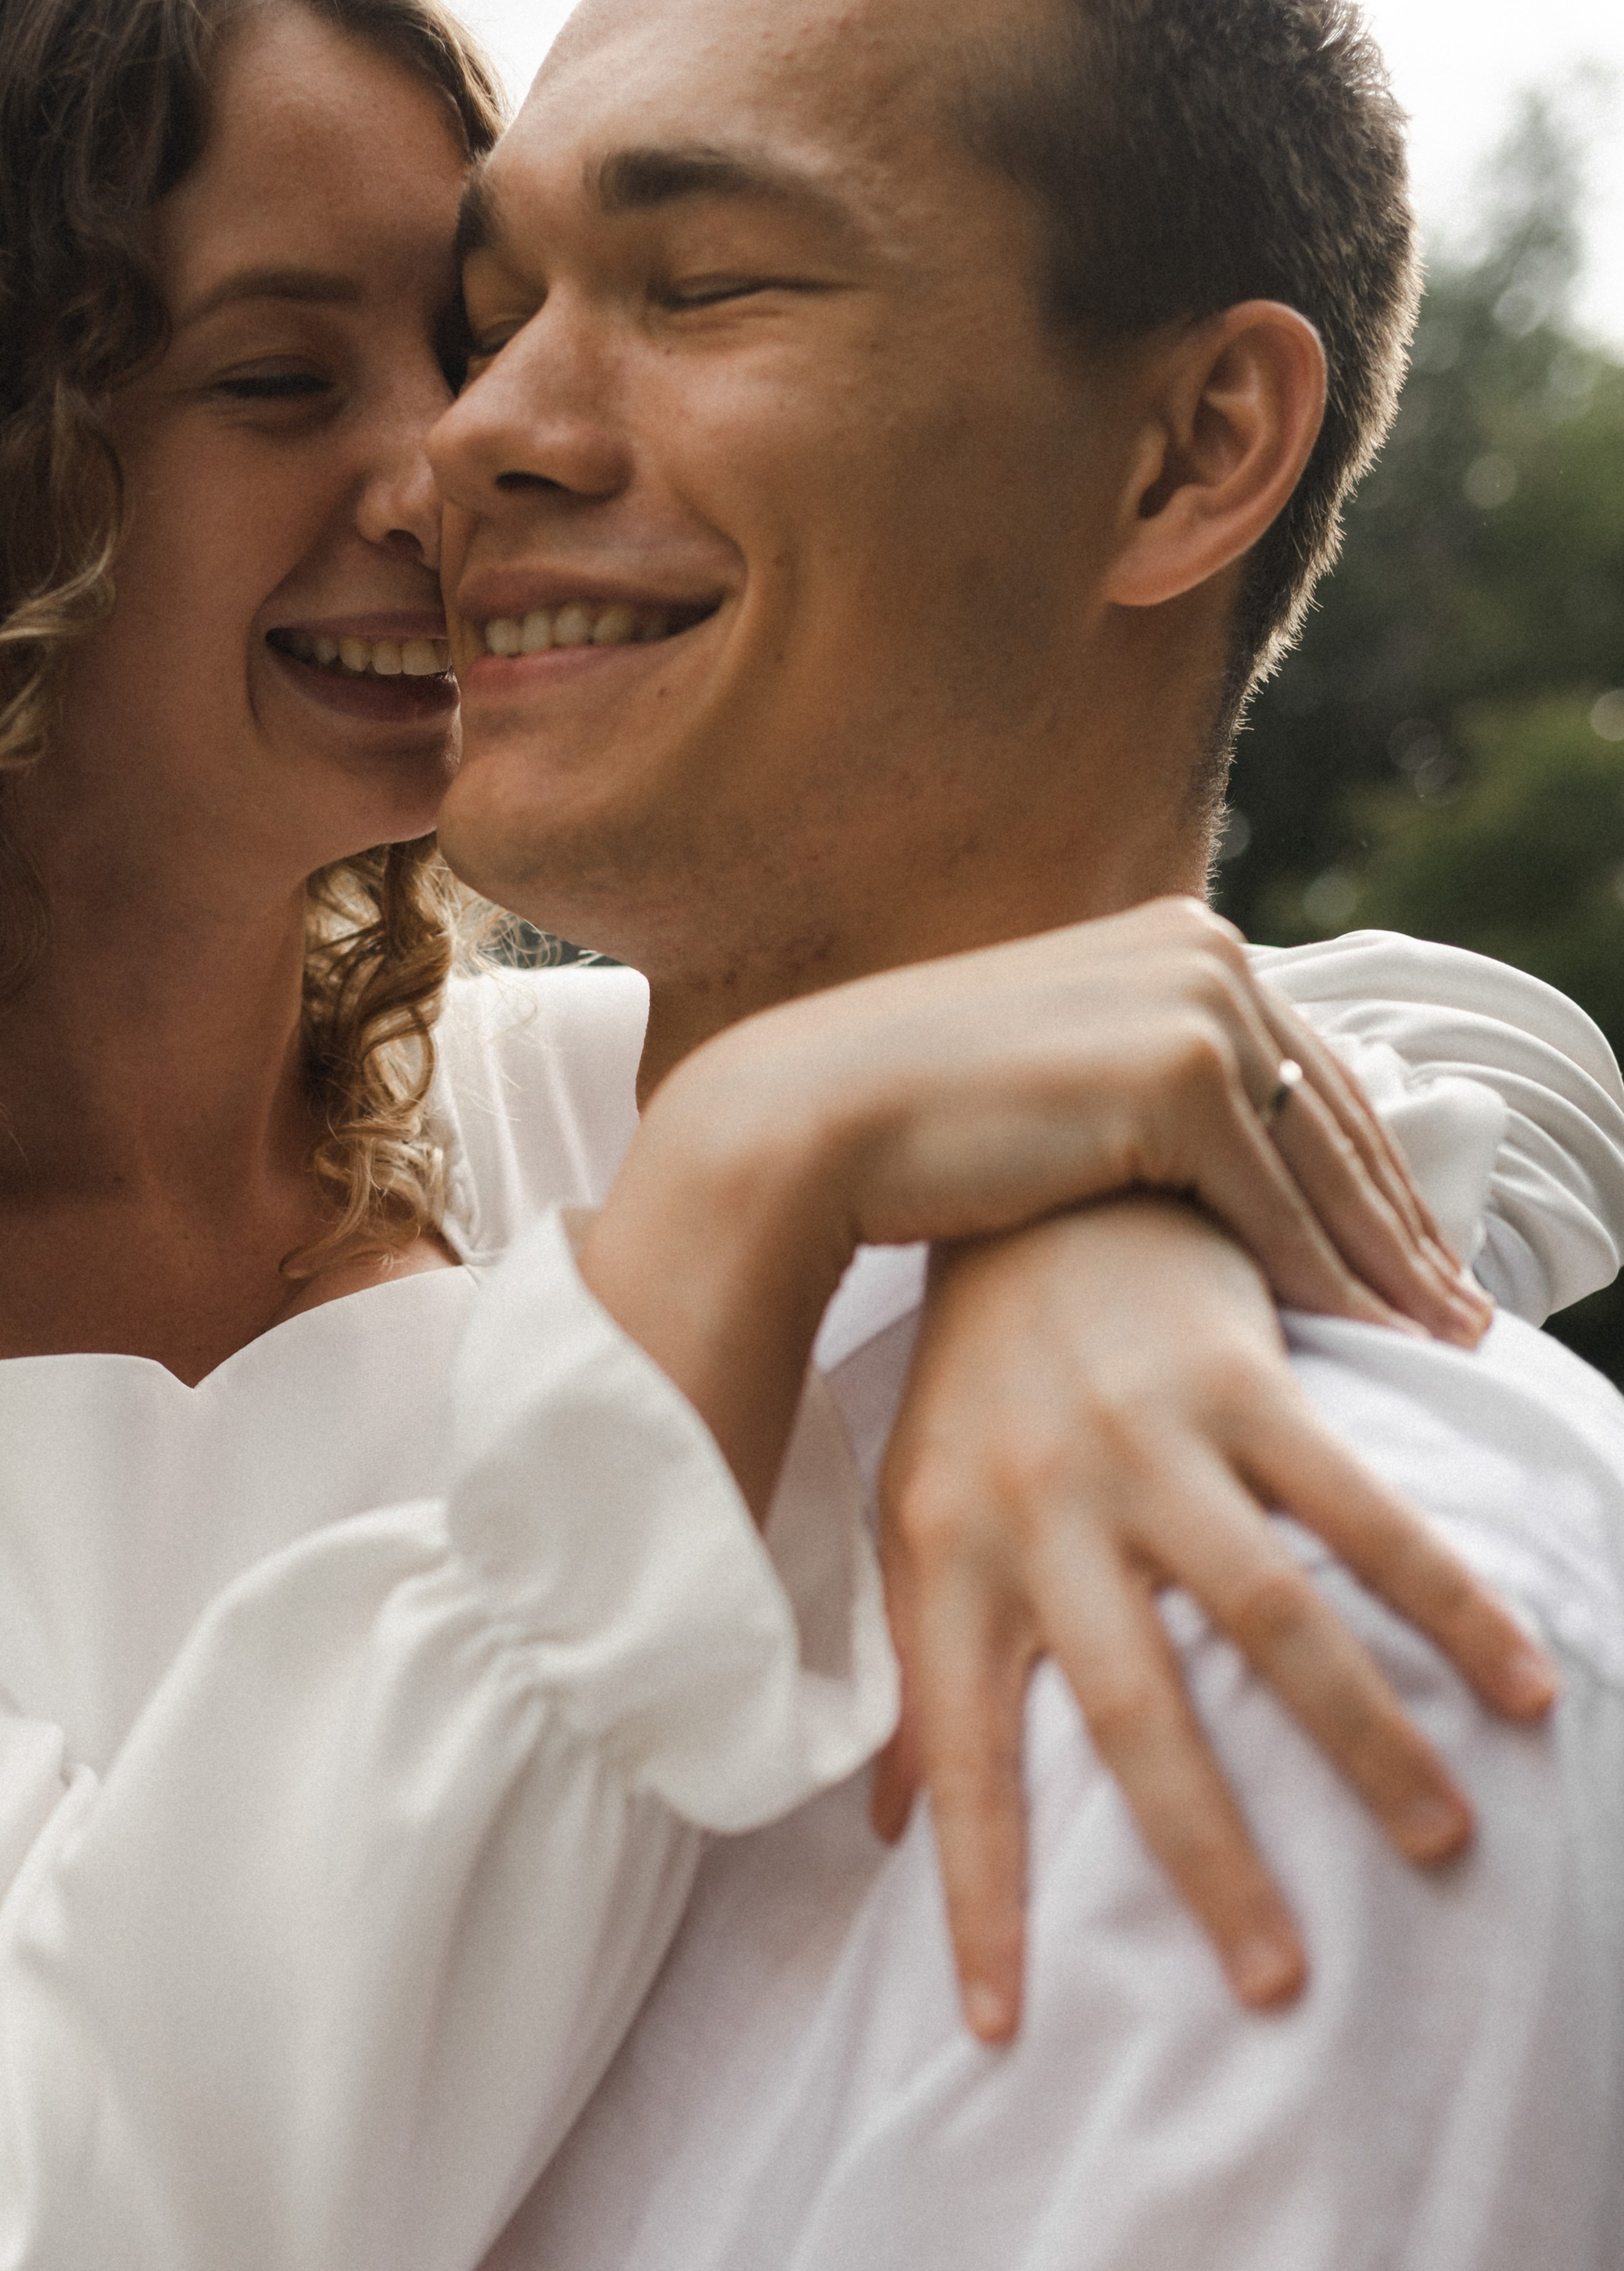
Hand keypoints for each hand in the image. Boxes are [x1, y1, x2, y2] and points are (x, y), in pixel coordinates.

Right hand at [587, 898, 1485, 1523]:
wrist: (811, 1121)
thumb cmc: (919, 1121)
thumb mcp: (1063, 1080)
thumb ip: (1147, 1084)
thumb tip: (1226, 1155)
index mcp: (1182, 933)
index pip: (1305, 1070)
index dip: (1367, 1168)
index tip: (1412, 1249)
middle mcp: (1208, 947)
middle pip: (1334, 1113)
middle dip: (1399, 1220)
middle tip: (1457, 1304)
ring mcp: (1201, 1003)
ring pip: (1323, 1164)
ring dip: (1388, 1260)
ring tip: (1437, 1334)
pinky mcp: (1186, 1074)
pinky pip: (1279, 1206)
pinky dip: (1327, 1278)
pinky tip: (1364, 1336)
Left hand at [873, 1199, 1555, 2041]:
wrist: (1027, 1189)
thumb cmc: (969, 1380)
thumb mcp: (908, 1516)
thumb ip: (906, 1674)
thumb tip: (878, 1835)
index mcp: (949, 1560)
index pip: (956, 1763)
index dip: (974, 1897)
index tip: (1004, 2031)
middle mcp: (1043, 1514)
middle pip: (1134, 1719)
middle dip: (1207, 1863)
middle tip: (1279, 1990)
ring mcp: (1148, 1446)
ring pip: (1273, 1620)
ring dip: (1366, 1739)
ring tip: (1444, 1843)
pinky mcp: (1242, 1383)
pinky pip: (1361, 1508)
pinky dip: (1445, 1598)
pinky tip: (1522, 1679)